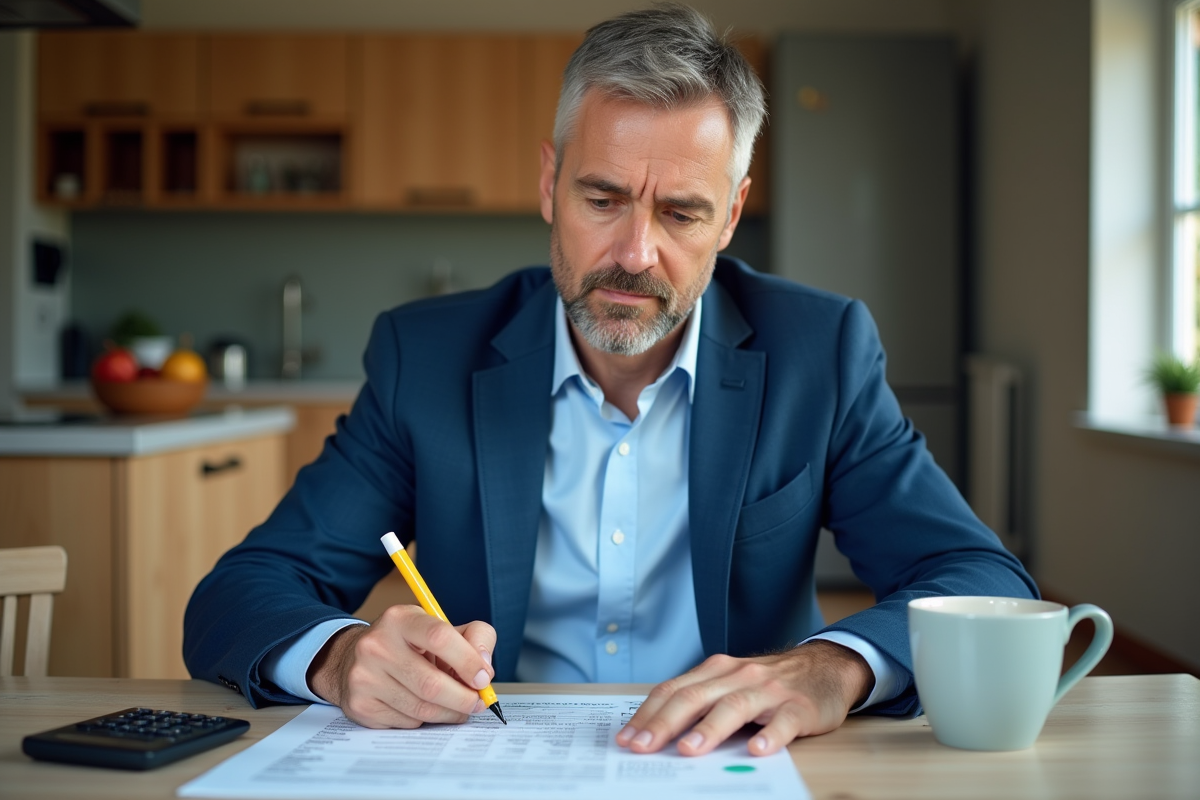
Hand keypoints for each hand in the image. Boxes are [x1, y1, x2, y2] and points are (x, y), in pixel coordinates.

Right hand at [307, 604, 495, 728]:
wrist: (356, 658)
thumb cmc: (410, 644)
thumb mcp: (441, 627)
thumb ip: (475, 637)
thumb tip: (484, 668)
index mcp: (400, 619)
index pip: (439, 637)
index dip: (468, 661)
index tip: (483, 678)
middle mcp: (376, 645)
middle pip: (431, 683)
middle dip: (463, 698)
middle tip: (478, 702)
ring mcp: (364, 677)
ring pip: (421, 709)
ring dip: (448, 713)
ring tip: (458, 708)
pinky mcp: (360, 705)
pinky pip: (406, 722)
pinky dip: (425, 720)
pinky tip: (426, 707)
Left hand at [616, 640, 872, 756]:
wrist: (826, 666)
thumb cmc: (770, 682)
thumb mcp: (731, 684)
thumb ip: (701, 702)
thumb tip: (659, 733)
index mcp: (716, 671)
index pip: (673, 691)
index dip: (647, 714)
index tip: (626, 738)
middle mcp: (738, 676)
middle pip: (695, 698)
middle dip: (664, 723)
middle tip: (643, 747)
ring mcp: (769, 690)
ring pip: (734, 706)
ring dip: (709, 729)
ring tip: (689, 749)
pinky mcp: (799, 706)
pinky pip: (783, 721)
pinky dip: (770, 735)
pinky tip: (758, 749)